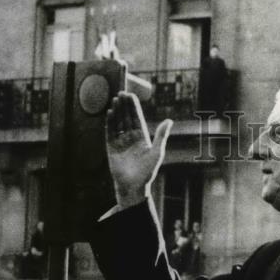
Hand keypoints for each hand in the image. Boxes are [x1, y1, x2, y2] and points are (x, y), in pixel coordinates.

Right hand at [105, 92, 171, 208]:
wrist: (133, 186)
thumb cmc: (147, 172)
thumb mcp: (157, 152)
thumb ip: (161, 136)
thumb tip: (169, 121)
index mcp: (142, 137)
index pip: (136, 118)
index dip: (133, 107)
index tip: (130, 95)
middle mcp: (130, 138)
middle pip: (126, 117)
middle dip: (124, 106)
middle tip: (122, 93)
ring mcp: (120, 142)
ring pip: (118, 122)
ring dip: (116, 111)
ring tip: (115, 100)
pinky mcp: (111, 147)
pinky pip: (110, 132)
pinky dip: (109, 122)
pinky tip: (109, 113)